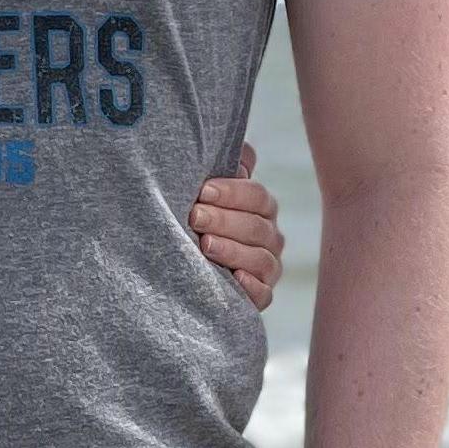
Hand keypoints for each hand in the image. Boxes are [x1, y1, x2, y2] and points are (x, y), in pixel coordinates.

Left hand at [190, 144, 286, 309]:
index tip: (202, 190)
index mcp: (260, 207)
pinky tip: (233, 278)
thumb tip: (242, 152)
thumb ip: (226, 167)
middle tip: (194, 216)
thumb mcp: (204, 190)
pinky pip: (264, 294)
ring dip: (232, 250)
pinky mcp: (260, 295)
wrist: (180, 264)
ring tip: (205, 245)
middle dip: (224, 220)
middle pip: (257, 226)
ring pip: (261, 259)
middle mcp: (268, 236)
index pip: (256, 196)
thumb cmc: (195, 215)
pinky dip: (250, 287)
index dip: (232, 192)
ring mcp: (267, 267)